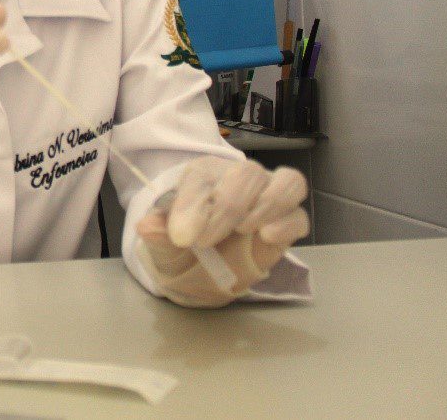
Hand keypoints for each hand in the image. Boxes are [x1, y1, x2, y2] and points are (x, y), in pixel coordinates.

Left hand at [136, 157, 308, 306]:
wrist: (202, 274)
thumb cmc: (183, 249)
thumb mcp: (163, 245)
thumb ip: (157, 234)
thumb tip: (146, 225)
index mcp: (204, 176)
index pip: (202, 175)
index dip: (193, 203)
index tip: (181, 237)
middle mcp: (240, 179)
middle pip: (247, 173)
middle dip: (228, 205)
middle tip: (207, 241)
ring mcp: (270, 199)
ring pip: (287, 181)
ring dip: (267, 203)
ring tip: (244, 229)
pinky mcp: (289, 223)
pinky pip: (300, 215)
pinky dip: (287, 224)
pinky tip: (267, 237)